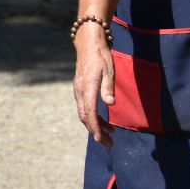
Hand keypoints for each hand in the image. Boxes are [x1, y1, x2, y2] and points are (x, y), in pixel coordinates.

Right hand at [73, 28, 114, 145]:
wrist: (88, 43)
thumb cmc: (101, 56)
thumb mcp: (109, 71)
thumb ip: (108, 87)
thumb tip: (110, 103)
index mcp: (87, 87)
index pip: (90, 113)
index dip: (95, 128)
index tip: (102, 140)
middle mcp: (80, 91)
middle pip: (85, 117)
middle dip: (96, 132)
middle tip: (108, 145)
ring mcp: (79, 90)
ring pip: (85, 114)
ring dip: (96, 127)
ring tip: (110, 137)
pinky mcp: (81, 89)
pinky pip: (86, 108)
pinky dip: (95, 118)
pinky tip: (107, 124)